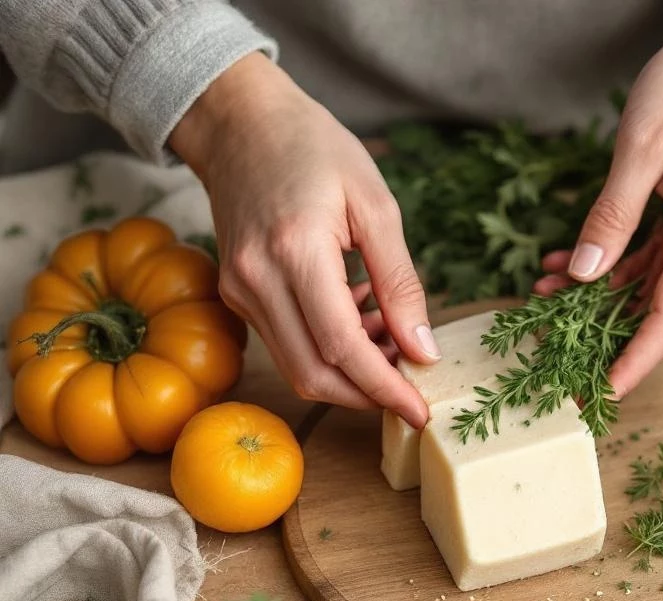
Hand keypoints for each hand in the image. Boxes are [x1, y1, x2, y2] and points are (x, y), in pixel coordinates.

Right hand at [170, 53, 437, 427]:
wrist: (242, 122)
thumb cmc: (315, 149)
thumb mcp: (376, 205)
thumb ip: (400, 282)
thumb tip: (422, 349)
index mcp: (295, 250)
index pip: (341, 347)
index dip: (384, 387)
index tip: (421, 411)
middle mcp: (255, 278)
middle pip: (314, 373)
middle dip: (368, 395)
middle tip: (414, 389)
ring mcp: (238, 290)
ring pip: (297, 366)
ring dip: (350, 373)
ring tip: (393, 342)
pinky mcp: (236, 293)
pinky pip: (286, 342)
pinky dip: (328, 349)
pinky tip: (361, 319)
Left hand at [534, 0, 662, 397]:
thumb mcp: (642, 148)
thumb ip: (613, 216)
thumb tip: (586, 277)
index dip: (634, 362)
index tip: (600, 394)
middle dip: (610, 342)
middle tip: (559, 368)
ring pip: (654, 288)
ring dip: (602, 301)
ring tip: (542, 302)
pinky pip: (655, 259)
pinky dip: (614, 268)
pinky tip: (569, 265)